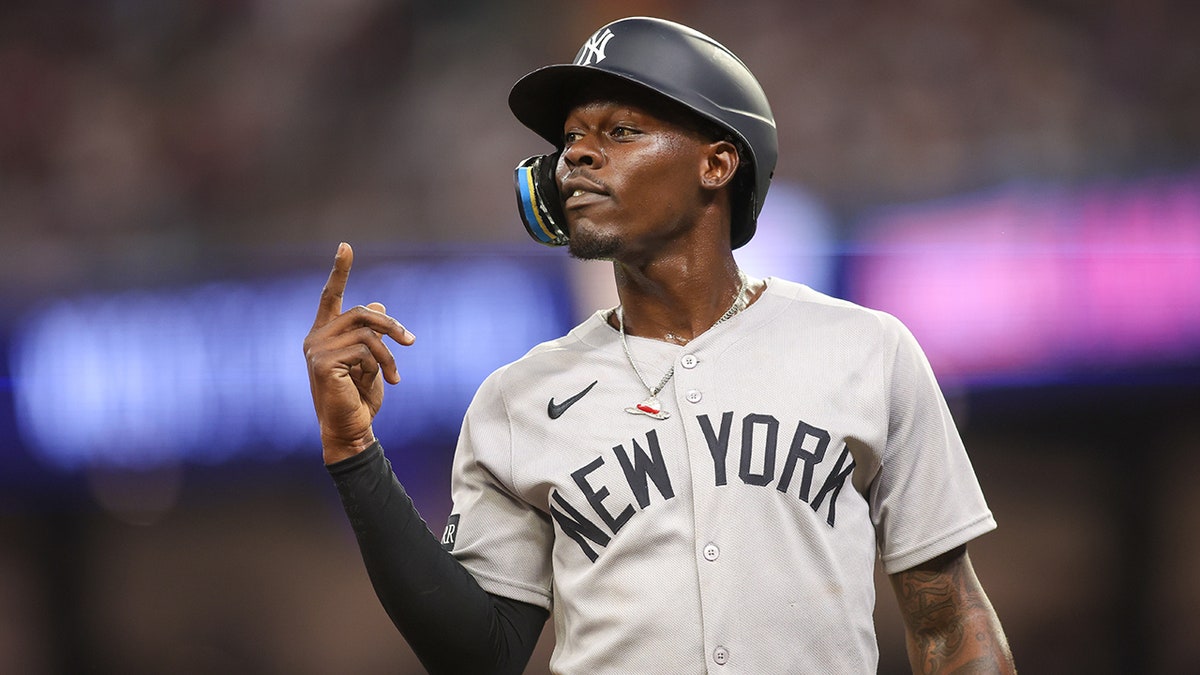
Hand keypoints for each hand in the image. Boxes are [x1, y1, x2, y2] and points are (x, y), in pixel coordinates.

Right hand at [303, 243, 414, 463]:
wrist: (351, 429)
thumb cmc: (360, 397)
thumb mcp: (371, 361)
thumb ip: (371, 334)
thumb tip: (377, 303)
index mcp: (325, 334)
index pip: (331, 296)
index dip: (339, 271)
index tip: (345, 246)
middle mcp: (315, 337)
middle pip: (360, 313)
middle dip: (390, 325)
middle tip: (410, 341)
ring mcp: (315, 349)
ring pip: (367, 333)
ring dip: (389, 354)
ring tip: (395, 376)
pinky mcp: (322, 362)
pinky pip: (364, 350)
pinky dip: (380, 366)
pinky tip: (383, 383)